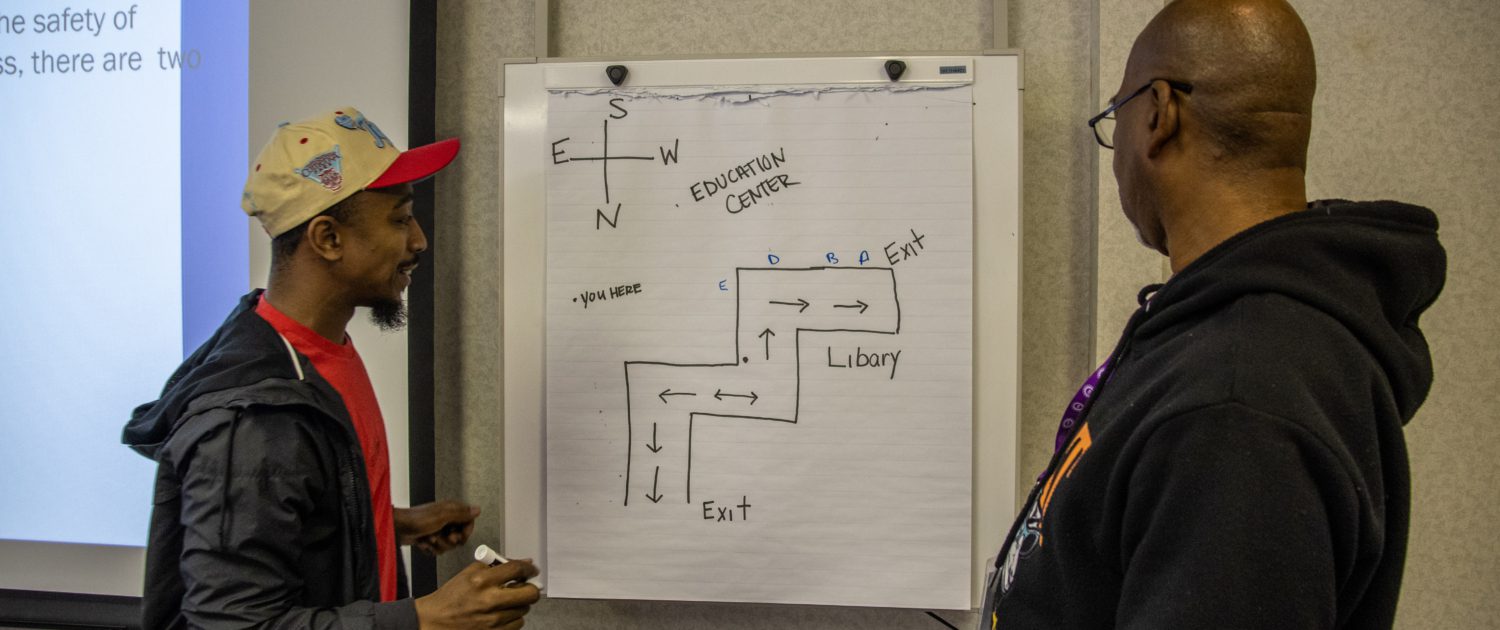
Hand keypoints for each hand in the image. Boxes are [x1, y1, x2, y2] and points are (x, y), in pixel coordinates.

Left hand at [395, 500, 478, 554]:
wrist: (397, 528)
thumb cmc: (417, 520)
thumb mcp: (442, 516)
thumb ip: (461, 514)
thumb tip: (478, 510)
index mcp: (452, 510)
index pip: (469, 522)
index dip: (465, 532)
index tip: (458, 537)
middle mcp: (447, 519)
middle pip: (459, 537)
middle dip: (449, 541)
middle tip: (439, 537)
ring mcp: (438, 529)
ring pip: (448, 545)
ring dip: (438, 545)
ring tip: (428, 539)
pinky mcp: (431, 538)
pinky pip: (438, 549)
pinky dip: (430, 548)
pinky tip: (422, 542)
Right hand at [415, 560, 540, 629]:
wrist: (435, 620)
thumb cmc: (452, 597)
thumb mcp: (469, 573)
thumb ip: (496, 566)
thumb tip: (523, 564)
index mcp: (482, 581)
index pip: (517, 570)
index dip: (529, 568)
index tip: (531, 570)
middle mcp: (490, 601)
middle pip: (530, 593)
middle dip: (531, 588)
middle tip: (525, 587)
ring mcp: (493, 620)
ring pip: (524, 610)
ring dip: (519, 604)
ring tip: (505, 602)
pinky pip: (517, 624)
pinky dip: (513, 618)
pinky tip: (501, 614)